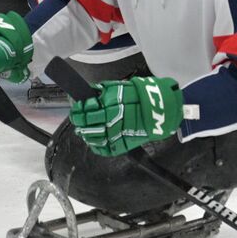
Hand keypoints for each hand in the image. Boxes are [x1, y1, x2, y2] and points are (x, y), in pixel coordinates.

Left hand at [69, 76, 183, 156]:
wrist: (160, 109)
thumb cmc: (140, 96)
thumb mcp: (119, 87)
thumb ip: (102, 90)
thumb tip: (89, 93)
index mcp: (110, 105)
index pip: (86, 111)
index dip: (78, 110)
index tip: (76, 108)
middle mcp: (111, 120)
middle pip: (87, 125)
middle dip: (80, 122)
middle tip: (79, 120)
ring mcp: (116, 134)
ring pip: (93, 138)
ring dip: (87, 134)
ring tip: (85, 131)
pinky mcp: (122, 145)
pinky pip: (104, 150)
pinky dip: (97, 146)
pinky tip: (95, 141)